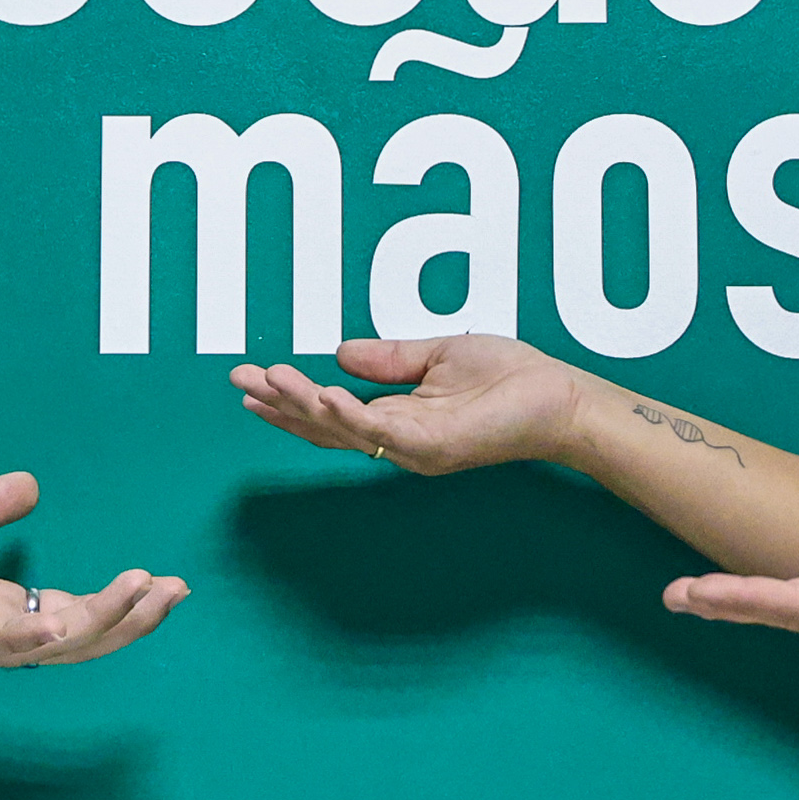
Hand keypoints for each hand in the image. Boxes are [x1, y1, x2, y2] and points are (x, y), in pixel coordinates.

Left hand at [0, 472, 186, 670]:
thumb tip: (31, 485)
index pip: (68, 611)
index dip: (118, 603)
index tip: (166, 583)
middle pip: (72, 638)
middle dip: (127, 620)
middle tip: (174, 593)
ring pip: (41, 646)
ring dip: (96, 624)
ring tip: (141, 594)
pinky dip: (22, 636)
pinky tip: (58, 621)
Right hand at [230, 334, 592, 475]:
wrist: (559, 398)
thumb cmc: (510, 377)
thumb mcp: (438, 353)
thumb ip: (388, 358)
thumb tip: (337, 352)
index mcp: (398, 418)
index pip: (330, 413)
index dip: (290, 399)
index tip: (253, 380)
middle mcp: (399, 440)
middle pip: (323, 427)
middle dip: (279, 405)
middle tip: (239, 381)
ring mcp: (414, 448)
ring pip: (342, 430)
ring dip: (302, 405)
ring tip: (268, 380)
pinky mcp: (434, 447)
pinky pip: (380, 432)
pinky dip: (346, 415)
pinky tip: (320, 395)